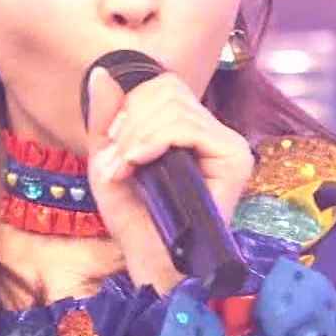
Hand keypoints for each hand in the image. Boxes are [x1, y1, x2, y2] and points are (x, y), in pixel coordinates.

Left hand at [83, 67, 253, 292]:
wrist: (150, 264)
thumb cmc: (134, 218)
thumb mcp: (108, 160)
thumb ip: (105, 117)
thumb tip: (101, 72)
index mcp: (191, 128)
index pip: (164, 85)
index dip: (130, 105)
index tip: (113, 142)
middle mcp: (215, 132)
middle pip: (168, 90)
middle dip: (129, 122)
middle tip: (115, 161)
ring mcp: (228, 145)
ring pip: (175, 107)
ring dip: (136, 136)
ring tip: (122, 169)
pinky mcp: (234, 160)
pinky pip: (188, 127)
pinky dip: (153, 140)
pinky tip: (137, 163)